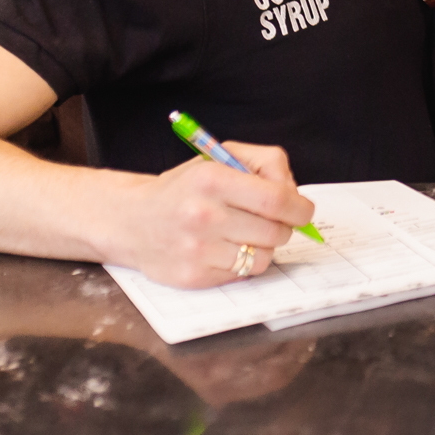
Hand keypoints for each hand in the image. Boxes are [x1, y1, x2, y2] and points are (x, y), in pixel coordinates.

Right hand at [105, 142, 315, 287]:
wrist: (131, 220)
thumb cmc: (184, 188)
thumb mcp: (219, 158)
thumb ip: (265, 164)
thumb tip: (296, 194)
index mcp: (212, 179)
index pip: (277, 199)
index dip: (300, 208)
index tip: (303, 210)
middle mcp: (203, 215)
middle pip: (276, 231)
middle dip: (283, 226)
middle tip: (271, 220)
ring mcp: (197, 249)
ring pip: (264, 257)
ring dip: (263, 246)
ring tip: (244, 233)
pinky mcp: (193, 276)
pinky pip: (242, 274)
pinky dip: (242, 263)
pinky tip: (223, 249)